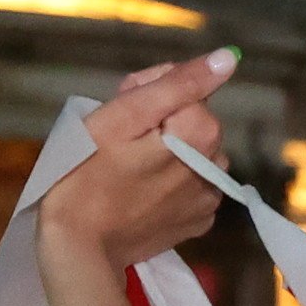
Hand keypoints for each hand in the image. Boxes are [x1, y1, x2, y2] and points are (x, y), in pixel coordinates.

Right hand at [40, 49, 236, 305]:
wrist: (77, 247)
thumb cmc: (87, 173)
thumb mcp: (125, 115)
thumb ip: (179, 84)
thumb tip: (228, 58)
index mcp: (202, 134)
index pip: (186, 87)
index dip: (148, 90)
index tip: (120, 106)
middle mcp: (217, 166)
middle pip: (192, 121)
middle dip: (159, 121)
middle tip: (118, 140)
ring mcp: (207, 199)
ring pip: (192, 153)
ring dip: (165, 151)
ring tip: (126, 167)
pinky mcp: (195, 223)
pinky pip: (189, 185)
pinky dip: (168, 181)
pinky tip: (138, 191)